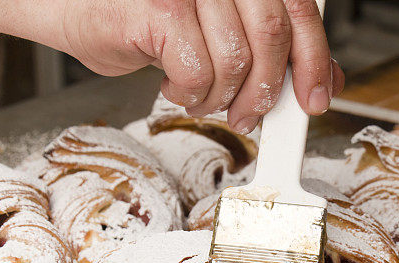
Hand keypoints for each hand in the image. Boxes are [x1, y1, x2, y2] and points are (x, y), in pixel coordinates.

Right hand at [62, 0, 343, 132]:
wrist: (74, 8)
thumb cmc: (145, 20)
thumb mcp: (220, 32)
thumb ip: (271, 49)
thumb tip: (324, 78)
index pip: (299, 10)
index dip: (314, 60)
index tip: (314, 99)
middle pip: (271, 38)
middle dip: (264, 92)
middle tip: (248, 116)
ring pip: (234, 62)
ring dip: (219, 97)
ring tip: (199, 95)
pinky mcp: (161, 7)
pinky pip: (197, 72)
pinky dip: (189, 94)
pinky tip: (175, 85)